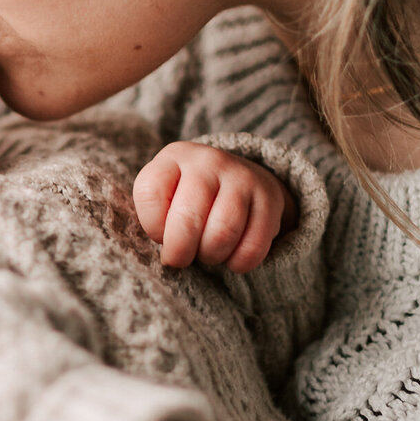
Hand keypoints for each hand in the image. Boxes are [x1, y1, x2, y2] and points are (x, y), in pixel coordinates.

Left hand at [134, 141, 295, 270]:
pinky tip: (232, 256)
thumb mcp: (164, 195)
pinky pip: (252, 247)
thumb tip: (168, 255)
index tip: (162, 233)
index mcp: (174, 156)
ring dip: (211, 256)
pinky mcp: (269, 200)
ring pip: (221, 235)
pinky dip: (238, 263)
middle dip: (180, 252)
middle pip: (186, 221)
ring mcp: (242, 177)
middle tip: (182, 257)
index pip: (150, 195)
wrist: (238, 179)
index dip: (153, 228)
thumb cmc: (188, 198)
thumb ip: (154, 218)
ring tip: (207, 252)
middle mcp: (208, 161)